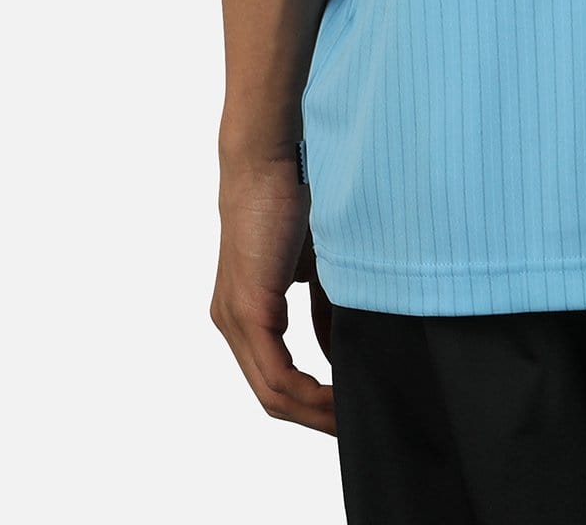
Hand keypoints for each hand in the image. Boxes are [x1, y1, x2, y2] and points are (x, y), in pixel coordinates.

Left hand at [211, 150, 335, 432]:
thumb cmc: (294, 198)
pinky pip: (276, 372)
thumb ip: (327, 307)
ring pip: (272, 392)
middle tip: (354, 427)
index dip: (312, 403)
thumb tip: (344, 349)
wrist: (269, 158)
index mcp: (245, 311)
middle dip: (316, 417)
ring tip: (352, 419)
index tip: (349, 410)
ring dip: (315, 411)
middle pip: (272, 397)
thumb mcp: (317, 265)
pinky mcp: (248, 308)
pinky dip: (308, 391)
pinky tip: (337, 396)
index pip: (275, 378)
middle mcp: (231, 322)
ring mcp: (235, 318)